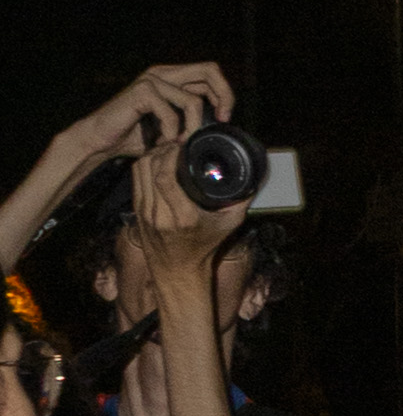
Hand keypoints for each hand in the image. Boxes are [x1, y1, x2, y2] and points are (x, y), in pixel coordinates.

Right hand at [68, 63, 233, 175]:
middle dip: (225, 97)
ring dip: (192, 129)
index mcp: (173, 79)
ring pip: (193, 102)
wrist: (103, 140)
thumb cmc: (136, 137)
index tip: (223, 119)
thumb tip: (218, 126)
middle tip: (220, 121)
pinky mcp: (142, 91)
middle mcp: (163, 73)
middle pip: (210, 70)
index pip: (210, 74)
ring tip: (180, 142)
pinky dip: (172, 132)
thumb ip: (191, 121)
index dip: (225, 94)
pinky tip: (163, 140)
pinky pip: (172, 114)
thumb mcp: (173, 129)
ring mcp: (152, 80)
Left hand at [128, 128, 245, 277]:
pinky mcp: (136, 210)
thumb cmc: (204, 248)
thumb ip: (240, 203)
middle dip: (162, 149)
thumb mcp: (228, 227)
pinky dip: (145, 165)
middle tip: (176, 144)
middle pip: (150, 168)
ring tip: (167, 150)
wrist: (178, 272)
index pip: (164, 176)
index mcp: (183, 217)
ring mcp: (145, 212)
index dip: (169, 154)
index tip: (182, 145)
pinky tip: (157, 161)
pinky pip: (136, 178)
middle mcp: (160, 214)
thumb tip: (252, 180)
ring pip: (140, 169)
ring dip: (152, 155)